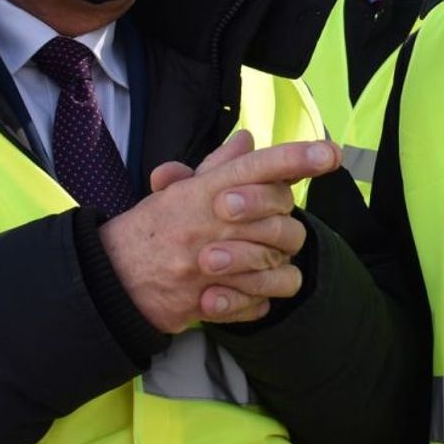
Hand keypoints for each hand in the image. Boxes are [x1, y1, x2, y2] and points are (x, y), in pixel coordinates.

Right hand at [99, 131, 338, 332]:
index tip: (330, 153)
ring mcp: (210, 268)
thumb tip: (248, 140)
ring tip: (265, 264)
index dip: (297, 158)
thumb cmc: (152, 230)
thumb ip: (219, 166)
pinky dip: (259, 299)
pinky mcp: (209, 304)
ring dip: (277, 266)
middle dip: (284, 224)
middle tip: (270, 225)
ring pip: (279, 266)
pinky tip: (246, 291)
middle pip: (281, 221)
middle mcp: (210, 226)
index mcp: (205, 192)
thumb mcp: (181, 190)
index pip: (258, 168)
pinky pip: (260, 304)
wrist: (112, 279)